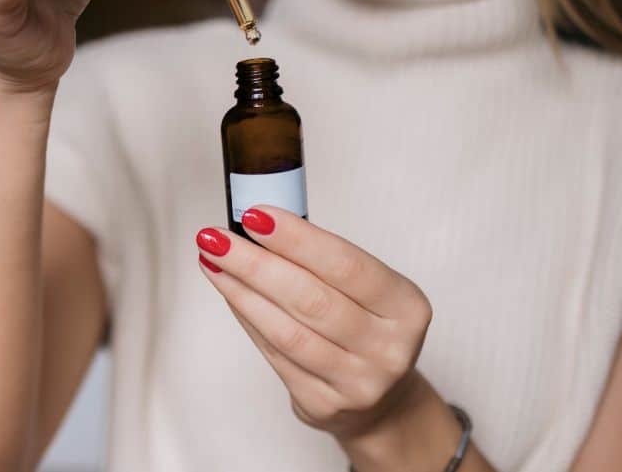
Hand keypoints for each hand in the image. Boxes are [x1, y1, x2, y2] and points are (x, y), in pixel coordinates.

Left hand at [194, 206, 432, 437]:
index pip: (347, 265)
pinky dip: (248, 320)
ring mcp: (358, 382)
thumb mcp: (368, 292)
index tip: (256, 216)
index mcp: (407, 306)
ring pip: (287, 331)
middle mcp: (389, 348)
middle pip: (311, 299)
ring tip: (214, 262)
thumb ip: (322, 262)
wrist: (381, 401)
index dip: (297, 239)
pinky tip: (231, 294)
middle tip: (216, 237)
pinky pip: (275, 356)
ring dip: (242, 292)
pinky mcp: (324, 404)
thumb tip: (259, 224)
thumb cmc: (366, 329)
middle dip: (256, 263)